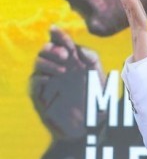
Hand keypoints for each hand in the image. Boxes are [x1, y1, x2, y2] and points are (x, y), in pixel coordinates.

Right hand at [30, 26, 105, 141]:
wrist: (90, 129)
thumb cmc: (97, 102)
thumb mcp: (101, 80)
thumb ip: (93, 61)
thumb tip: (78, 48)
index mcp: (74, 62)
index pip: (62, 43)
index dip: (58, 35)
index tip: (55, 29)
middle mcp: (59, 68)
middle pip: (47, 49)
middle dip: (53, 48)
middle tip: (67, 56)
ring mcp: (49, 81)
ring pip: (39, 62)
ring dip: (49, 61)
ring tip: (64, 70)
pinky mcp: (41, 95)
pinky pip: (34, 81)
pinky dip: (41, 76)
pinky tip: (51, 78)